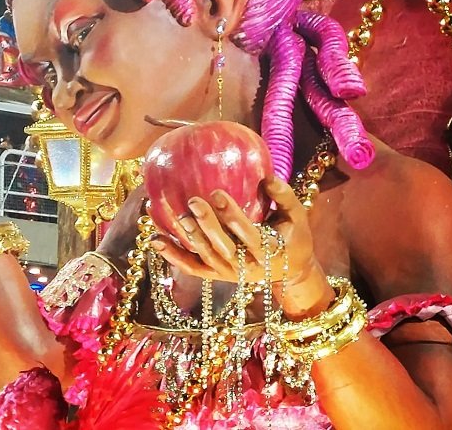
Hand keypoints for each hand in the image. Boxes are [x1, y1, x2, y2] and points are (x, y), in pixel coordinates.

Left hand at [150, 177, 330, 310]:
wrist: (290, 271)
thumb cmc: (293, 236)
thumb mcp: (297, 217)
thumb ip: (284, 197)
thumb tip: (267, 176)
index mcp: (268, 252)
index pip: (248, 234)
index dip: (232, 215)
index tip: (216, 191)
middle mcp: (246, 267)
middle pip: (222, 247)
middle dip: (207, 225)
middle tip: (192, 201)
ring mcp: (228, 274)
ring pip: (204, 257)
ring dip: (185, 237)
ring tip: (171, 213)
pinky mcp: (216, 275)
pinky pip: (191, 267)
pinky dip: (172, 255)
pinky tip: (155, 239)